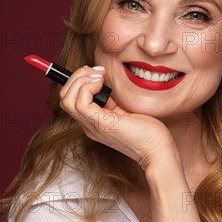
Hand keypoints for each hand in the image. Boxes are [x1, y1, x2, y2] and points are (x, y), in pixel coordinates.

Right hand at [59, 66, 177, 168]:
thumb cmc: (147, 130)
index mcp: (93, 122)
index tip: (99, 73)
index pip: (71, 99)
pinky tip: (102, 83)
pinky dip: (88, 87)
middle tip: (98, 71)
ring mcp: (92, 125)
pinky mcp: (100, 123)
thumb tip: (103, 79)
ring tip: (99, 76)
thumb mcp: (124, 109)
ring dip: (81, 80)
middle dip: (77, 77)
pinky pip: (80, 102)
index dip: (79, 81)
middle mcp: (88, 125)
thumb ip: (111, 99)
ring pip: (67, 99)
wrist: (157, 149)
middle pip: (65, 97)